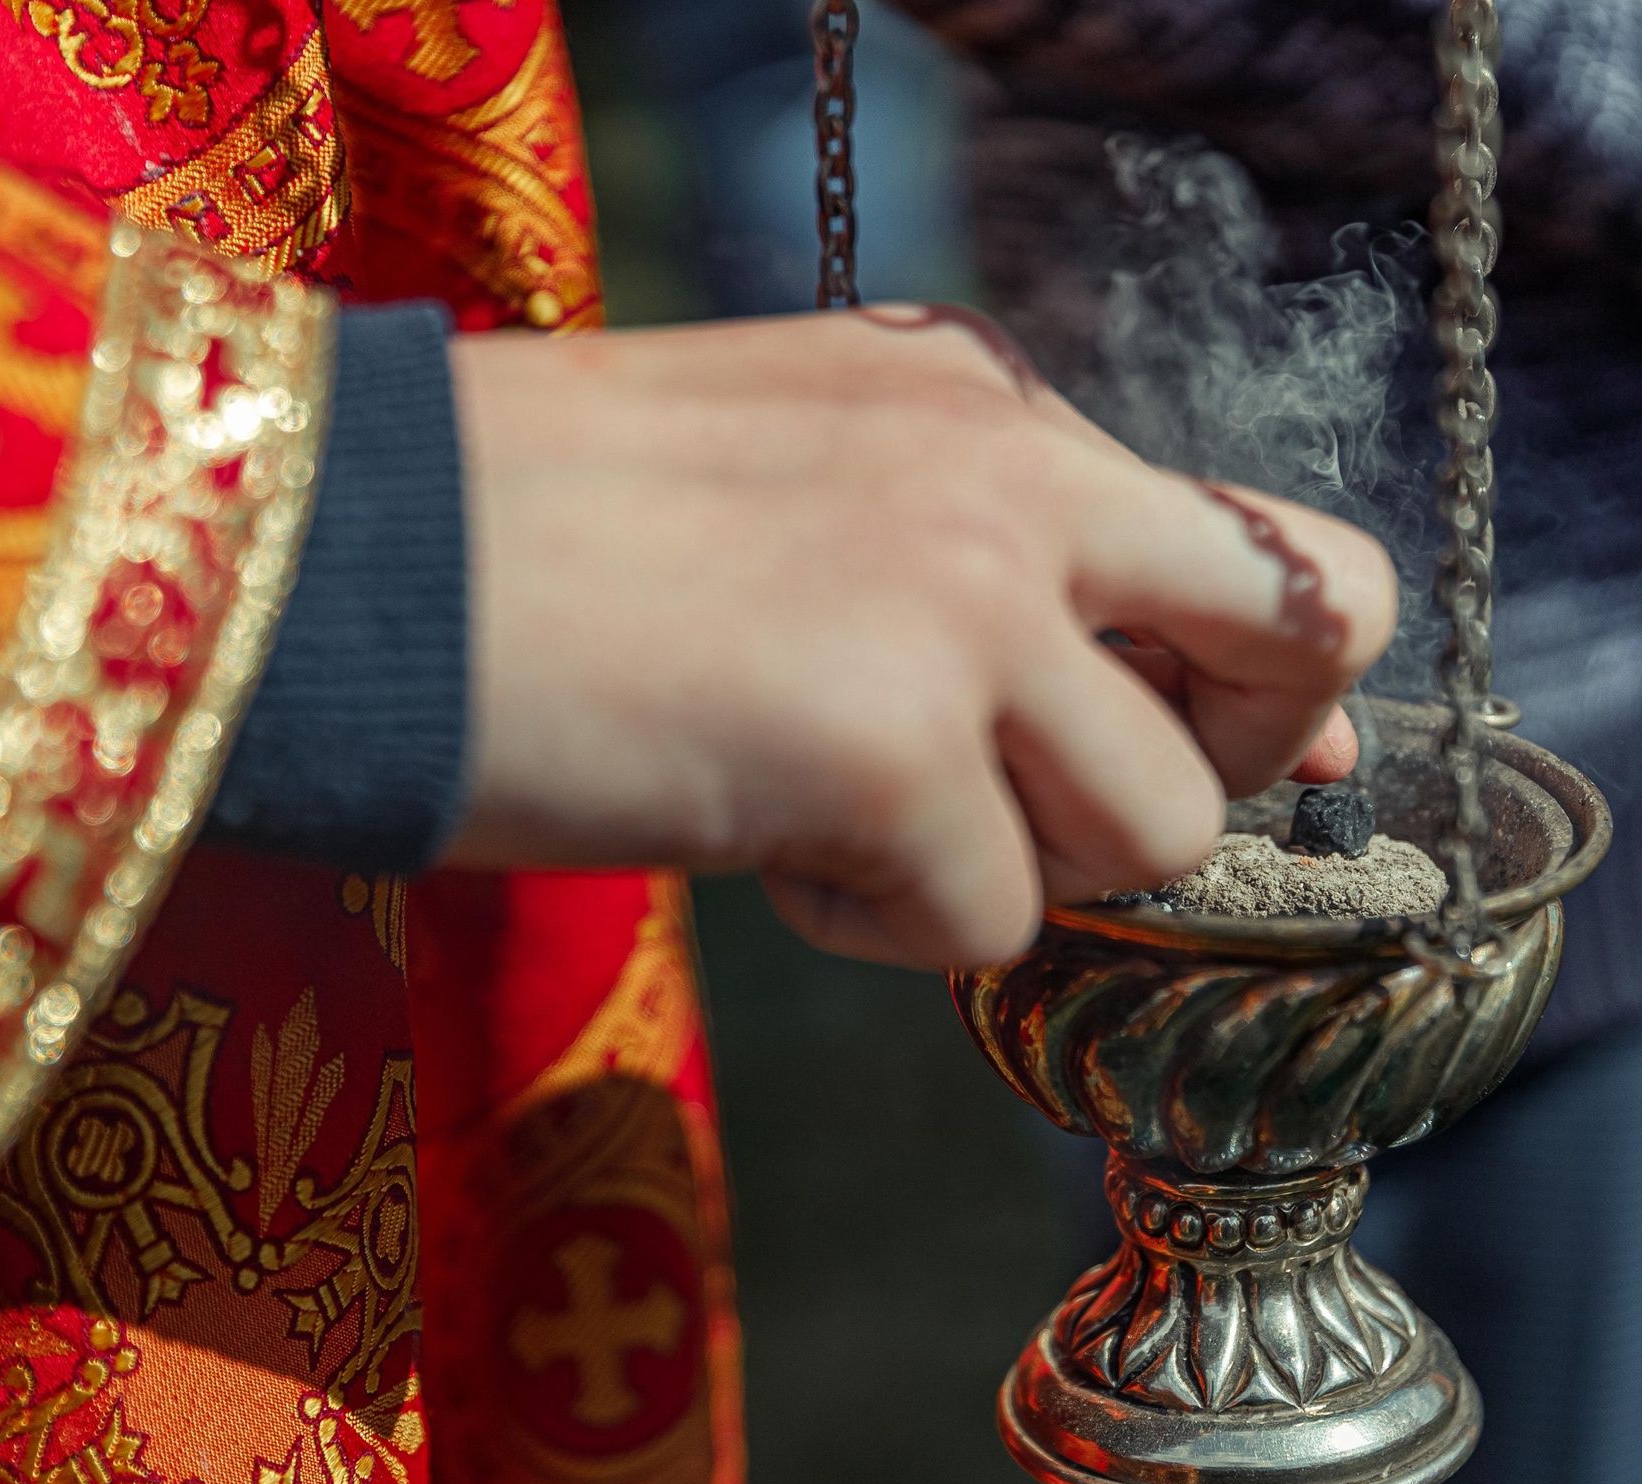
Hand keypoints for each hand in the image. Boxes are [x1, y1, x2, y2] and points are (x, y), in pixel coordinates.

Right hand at [443, 307, 1395, 968]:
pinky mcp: (891, 742)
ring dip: (1019, 866)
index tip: (1177, 743)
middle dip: (1226, 761)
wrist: (331, 566)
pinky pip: (991, 927)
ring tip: (841, 817)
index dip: (1255, 672)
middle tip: (1059, 808)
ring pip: (1163, 829)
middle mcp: (1008, 470)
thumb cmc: (529, 541)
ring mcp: (962, 597)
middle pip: (1310, 636)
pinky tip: (753, 843)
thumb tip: (1234, 727)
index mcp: (980, 399)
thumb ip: (997, 572)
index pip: (1253, 540)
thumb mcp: (797, 491)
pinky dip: (877, 925)